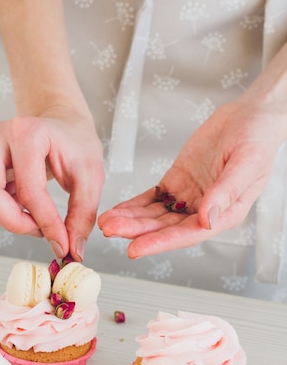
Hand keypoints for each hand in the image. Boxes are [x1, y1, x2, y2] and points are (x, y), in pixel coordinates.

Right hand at [0, 106, 104, 259]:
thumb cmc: (74, 143)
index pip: (28, 190)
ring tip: (29, 216)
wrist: (61, 124)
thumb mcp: (91, 177)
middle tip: (39, 230)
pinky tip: (16, 207)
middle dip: (14, 222)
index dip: (46, 224)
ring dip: (0, 219)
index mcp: (27, 133)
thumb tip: (72, 249)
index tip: (61, 243)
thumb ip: (82, 214)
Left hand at [98, 98, 283, 257]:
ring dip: (130, 220)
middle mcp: (203, 211)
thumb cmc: (258, 138)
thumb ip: (225, 192)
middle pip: (164, 227)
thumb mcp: (247, 163)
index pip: (187, 234)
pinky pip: (152, 199)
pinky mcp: (176, 183)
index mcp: (224, 214)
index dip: (160, 242)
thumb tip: (206, 219)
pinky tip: (117, 211)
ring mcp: (188, 198)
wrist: (251, 115)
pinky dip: (133, 205)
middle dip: (136, 230)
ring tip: (106, 222)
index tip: (135, 249)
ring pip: (154, 215)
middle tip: (110, 230)